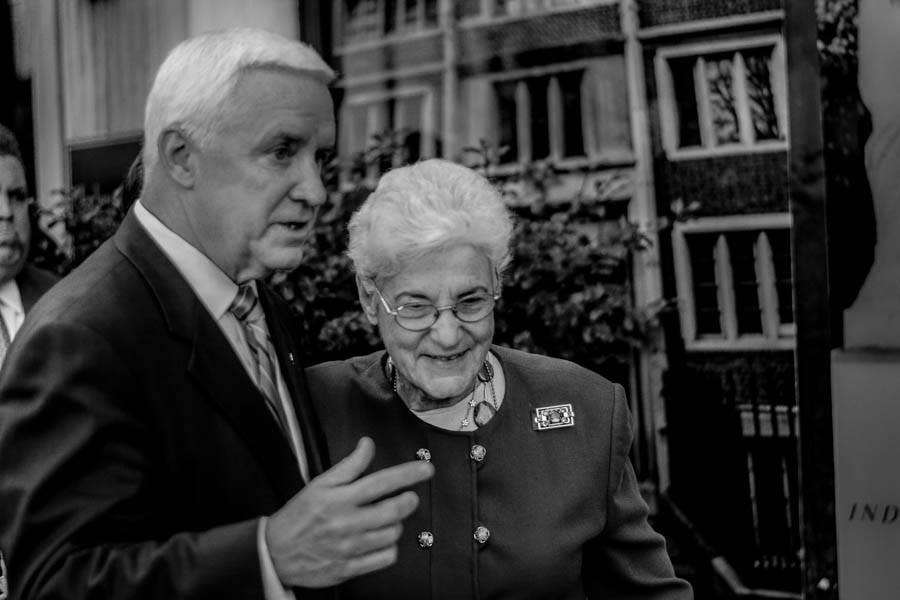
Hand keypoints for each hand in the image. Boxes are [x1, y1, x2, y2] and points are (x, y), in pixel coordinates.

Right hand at [265, 437, 433, 587]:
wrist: (275, 553)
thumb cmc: (298, 517)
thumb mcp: (320, 484)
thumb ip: (349, 465)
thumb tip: (367, 444)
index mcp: (339, 499)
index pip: (381, 482)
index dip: (408, 474)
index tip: (426, 469)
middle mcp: (347, 523)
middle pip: (393, 510)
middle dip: (409, 500)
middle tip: (409, 496)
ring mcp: (350, 548)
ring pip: (392, 533)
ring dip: (397, 523)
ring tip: (387, 517)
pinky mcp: (351, 568)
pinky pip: (385, 557)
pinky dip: (390, 547)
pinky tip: (381, 539)